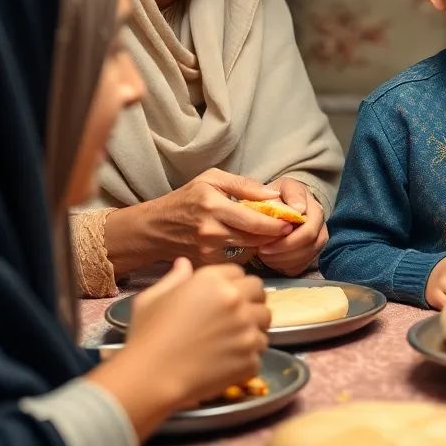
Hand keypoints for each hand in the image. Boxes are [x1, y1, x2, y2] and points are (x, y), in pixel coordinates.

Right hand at [93, 257, 269, 434]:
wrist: (152, 378)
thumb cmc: (147, 336)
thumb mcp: (152, 299)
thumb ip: (174, 278)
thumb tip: (184, 263)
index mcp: (213, 281)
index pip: (239, 272)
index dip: (232, 284)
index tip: (224, 297)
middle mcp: (236, 300)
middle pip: (259, 292)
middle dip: (250, 300)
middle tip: (235, 316)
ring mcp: (247, 329)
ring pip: (265, 321)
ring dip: (253, 327)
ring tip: (234, 339)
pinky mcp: (251, 357)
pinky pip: (259, 351)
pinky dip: (248, 356)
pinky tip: (229, 361)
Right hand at [145, 168, 293, 265]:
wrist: (154, 229)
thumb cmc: (185, 199)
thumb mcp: (211, 179)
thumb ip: (245, 185)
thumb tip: (275, 193)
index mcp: (213, 207)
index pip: (256, 221)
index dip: (278, 223)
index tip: (292, 220)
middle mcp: (211, 232)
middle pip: (256, 239)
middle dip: (274, 234)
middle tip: (286, 228)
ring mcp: (208, 252)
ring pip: (250, 251)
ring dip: (261, 244)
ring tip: (265, 233)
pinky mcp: (207, 265)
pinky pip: (237, 261)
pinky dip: (245, 253)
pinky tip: (244, 243)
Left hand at [254, 177, 327, 276]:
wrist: (277, 205)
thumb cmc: (275, 197)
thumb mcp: (279, 188)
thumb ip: (291, 195)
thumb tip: (299, 209)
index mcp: (313, 207)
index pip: (309, 230)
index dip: (288, 239)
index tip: (266, 239)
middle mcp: (320, 224)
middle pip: (309, 245)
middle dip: (283, 250)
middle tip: (261, 250)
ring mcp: (317, 240)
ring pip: (305, 258)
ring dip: (282, 259)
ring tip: (263, 253)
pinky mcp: (310, 254)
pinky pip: (300, 267)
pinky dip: (284, 266)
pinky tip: (271, 259)